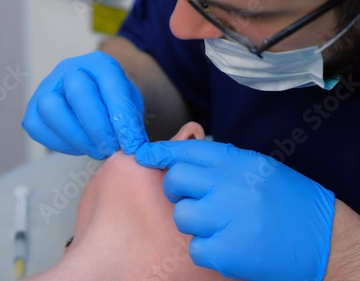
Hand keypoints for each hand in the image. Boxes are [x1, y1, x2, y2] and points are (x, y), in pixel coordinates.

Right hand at [22, 51, 147, 159]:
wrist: (96, 104)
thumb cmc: (114, 105)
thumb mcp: (130, 107)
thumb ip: (131, 122)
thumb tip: (132, 146)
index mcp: (98, 62)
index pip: (110, 81)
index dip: (122, 116)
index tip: (132, 143)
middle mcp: (69, 69)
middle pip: (77, 90)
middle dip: (98, 126)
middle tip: (112, 149)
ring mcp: (47, 87)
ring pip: (51, 107)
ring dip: (77, 136)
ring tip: (97, 150)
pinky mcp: (33, 109)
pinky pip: (38, 127)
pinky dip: (60, 143)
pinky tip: (80, 147)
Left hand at [136, 140, 335, 280]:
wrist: (323, 238)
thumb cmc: (288, 201)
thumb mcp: (258, 168)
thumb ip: (222, 161)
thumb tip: (180, 153)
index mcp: (238, 162)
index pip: (187, 150)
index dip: (160, 152)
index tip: (144, 156)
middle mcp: (231, 185)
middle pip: (176, 179)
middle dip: (176, 190)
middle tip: (193, 198)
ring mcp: (229, 217)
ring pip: (182, 216)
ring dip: (194, 223)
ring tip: (217, 225)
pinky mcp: (229, 250)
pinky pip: (195, 247)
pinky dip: (206, 249)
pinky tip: (227, 245)